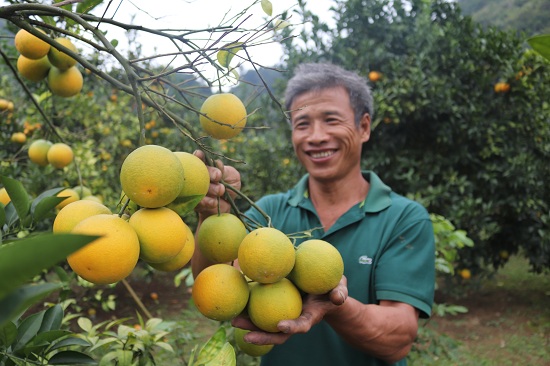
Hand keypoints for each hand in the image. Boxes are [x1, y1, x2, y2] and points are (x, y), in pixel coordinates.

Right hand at [193, 150, 240, 217]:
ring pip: (198, 186)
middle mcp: (199, 177)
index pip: (200, 158)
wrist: (227, 206)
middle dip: (209, 172)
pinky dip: (207, 201)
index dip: (198, 155)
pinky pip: (197, 202)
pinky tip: (215, 202)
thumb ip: (225, 170)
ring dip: (210, 188)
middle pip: (198, 171)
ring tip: (221, 190)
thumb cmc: (230, 187)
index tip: (199, 154)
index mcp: (207, 167)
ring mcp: (195, 190)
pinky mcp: (194, 203)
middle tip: (218, 176)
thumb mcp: (232, 176)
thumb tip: (217, 163)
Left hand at [231, 276, 347, 345]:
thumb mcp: (340, 288)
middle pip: (277, 333)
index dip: (291, 326)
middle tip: (244, 333)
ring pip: (265, 324)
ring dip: (249, 324)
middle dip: (261, 335)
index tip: (280, 325)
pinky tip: (237, 301)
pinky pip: (261, 308)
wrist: (325, 289)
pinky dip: (249, 308)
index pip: (301, 325)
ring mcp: (284, 315)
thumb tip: (339, 297)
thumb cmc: (332, 288)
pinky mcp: (277, 306)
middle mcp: (294, 319)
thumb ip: (340, 292)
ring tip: (232, 321)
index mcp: (310, 316)